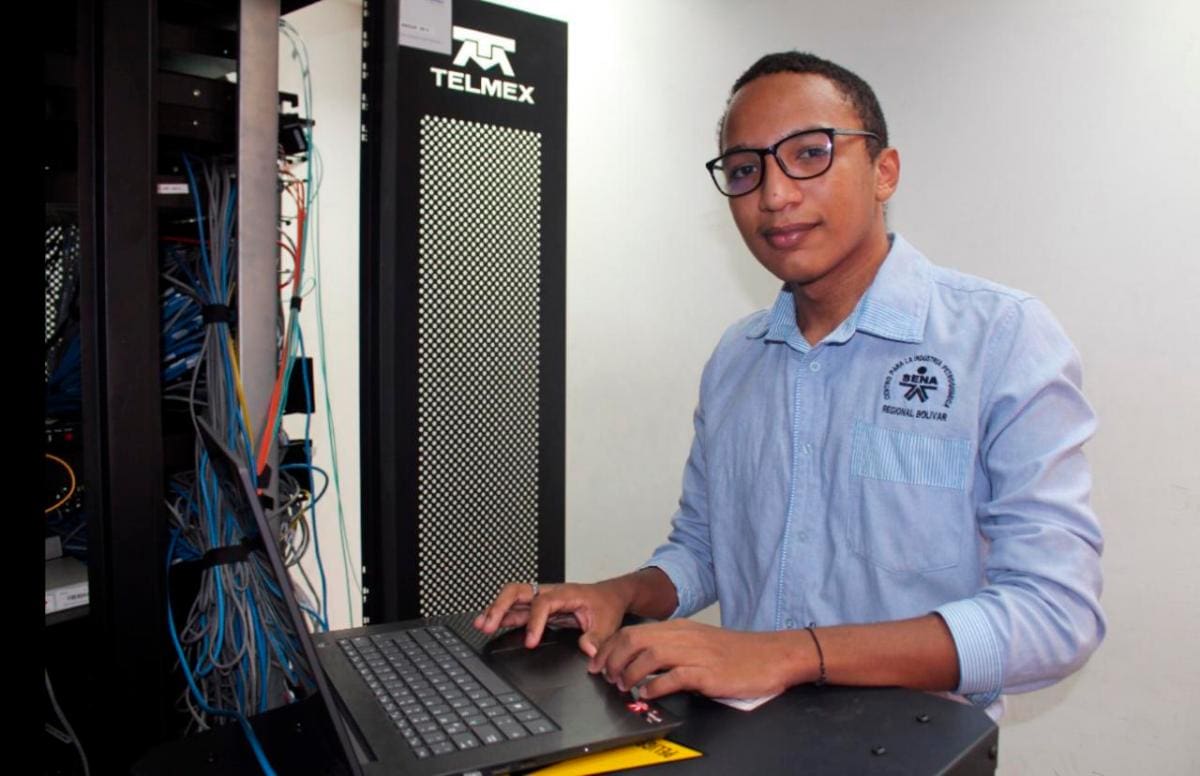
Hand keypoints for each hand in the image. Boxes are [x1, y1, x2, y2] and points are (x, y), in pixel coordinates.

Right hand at [473, 580, 630, 655]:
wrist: (608, 596)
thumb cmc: (605, 606)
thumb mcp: (607, 623)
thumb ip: (597, 637)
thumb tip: (588, 650)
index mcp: (565, 594)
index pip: (543, 603)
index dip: (534, 621)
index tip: (531, 641)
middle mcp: (549, 592)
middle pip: (518, 590)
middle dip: (501, 606)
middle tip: (489, 625)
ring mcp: (541, 598)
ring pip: (512, 597)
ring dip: (495, 609)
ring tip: (481, 624)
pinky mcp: (537, 607)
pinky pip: (515, 608)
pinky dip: (501, 615)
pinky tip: (488, 624)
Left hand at [589, 620, 806, 699]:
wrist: (772, 655)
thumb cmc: (737, 653)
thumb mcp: (699, 642)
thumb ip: (672, 647)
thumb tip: (641, 661)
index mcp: (679, 628)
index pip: (633, 631)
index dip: (610, 648)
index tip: (599, 663)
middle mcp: (684, 636)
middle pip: (634, 640)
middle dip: (613, 659)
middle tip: (606, 677)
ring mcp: (695, 653)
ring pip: (649, 655)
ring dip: (630, 673)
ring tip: (624, 686)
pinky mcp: (707, 672)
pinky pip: (673, 676)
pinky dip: (656, 686)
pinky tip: (649, 693)